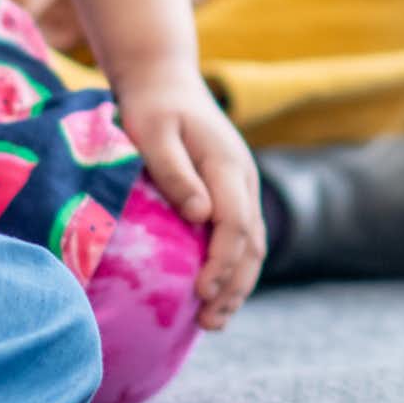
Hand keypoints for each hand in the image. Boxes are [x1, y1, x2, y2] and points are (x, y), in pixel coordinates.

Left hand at [112, 62, 264, 328]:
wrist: (165, 81)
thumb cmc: (151, 106)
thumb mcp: (154, 131)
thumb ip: (175, 172)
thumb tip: (200, 216)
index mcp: (227, 164)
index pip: (234, 222)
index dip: (221, 261)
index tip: (200, 290)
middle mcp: (244, 179)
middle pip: (251, 243)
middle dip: (233, 286)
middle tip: (208, 321)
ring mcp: (242, 188)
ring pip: (252, 246)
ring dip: (237, 286)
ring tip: (214, 322)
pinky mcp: (232, 195)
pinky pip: (241, 239)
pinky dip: (233, 271)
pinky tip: (214, 296)